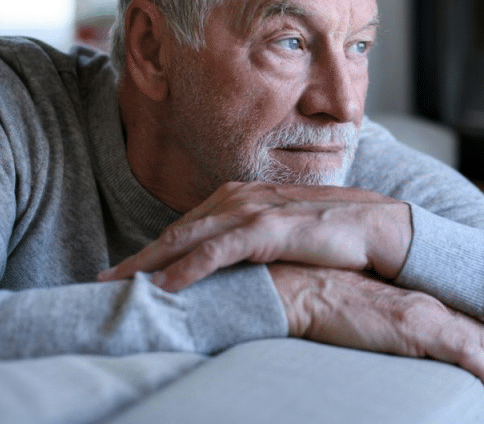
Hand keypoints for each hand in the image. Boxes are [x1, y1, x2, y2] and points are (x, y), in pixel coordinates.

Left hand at [98, 181, 411, 290]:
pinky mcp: (269, 228)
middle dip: (138, 257)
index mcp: (240, 196)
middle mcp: (239, 197)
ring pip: (188, 238)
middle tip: (104, 281)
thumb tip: (229, 267)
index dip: (152, 250)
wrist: (380, 226)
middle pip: (176, 230)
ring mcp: (253, 209)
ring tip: (120, 287)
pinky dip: (187, 268)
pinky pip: (217, 252)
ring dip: (150, 263)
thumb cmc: (332, 234)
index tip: (125, 272)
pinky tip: (166, 287)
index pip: (186, 226)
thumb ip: (252, 241)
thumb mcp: (283, 235)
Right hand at [269, 263, 483, 415]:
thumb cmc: (325, 301)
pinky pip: (464, 349)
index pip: (469, 324)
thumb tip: (394, 342)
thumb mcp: (367, 314)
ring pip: (483, 344)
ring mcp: (426, 312)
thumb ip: (389, 324)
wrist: (304, 288)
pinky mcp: (416, 325)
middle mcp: (430, 303)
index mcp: (419, 300)